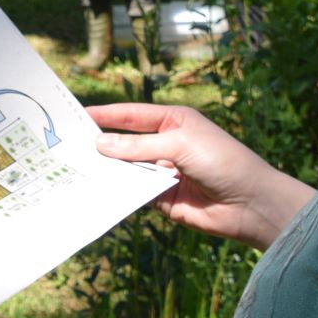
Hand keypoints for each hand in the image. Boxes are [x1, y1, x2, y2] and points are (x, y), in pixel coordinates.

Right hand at [90, 102, 313, 250]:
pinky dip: (119, 191)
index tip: (77, 114)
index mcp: (173, 121)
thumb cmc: (222, 161)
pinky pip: (134, 192)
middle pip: (125, 143)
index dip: (106, 114)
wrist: (250, 204)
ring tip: (75, 168)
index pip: (131, 115)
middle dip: (101, 144)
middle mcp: (166, 145)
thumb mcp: (179, 144)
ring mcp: (163, 172)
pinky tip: (97, 190)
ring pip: (126, 169)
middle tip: (68, 144)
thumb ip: (138, 146)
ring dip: (107, 169)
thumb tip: (100, 143)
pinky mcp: (162, 199)